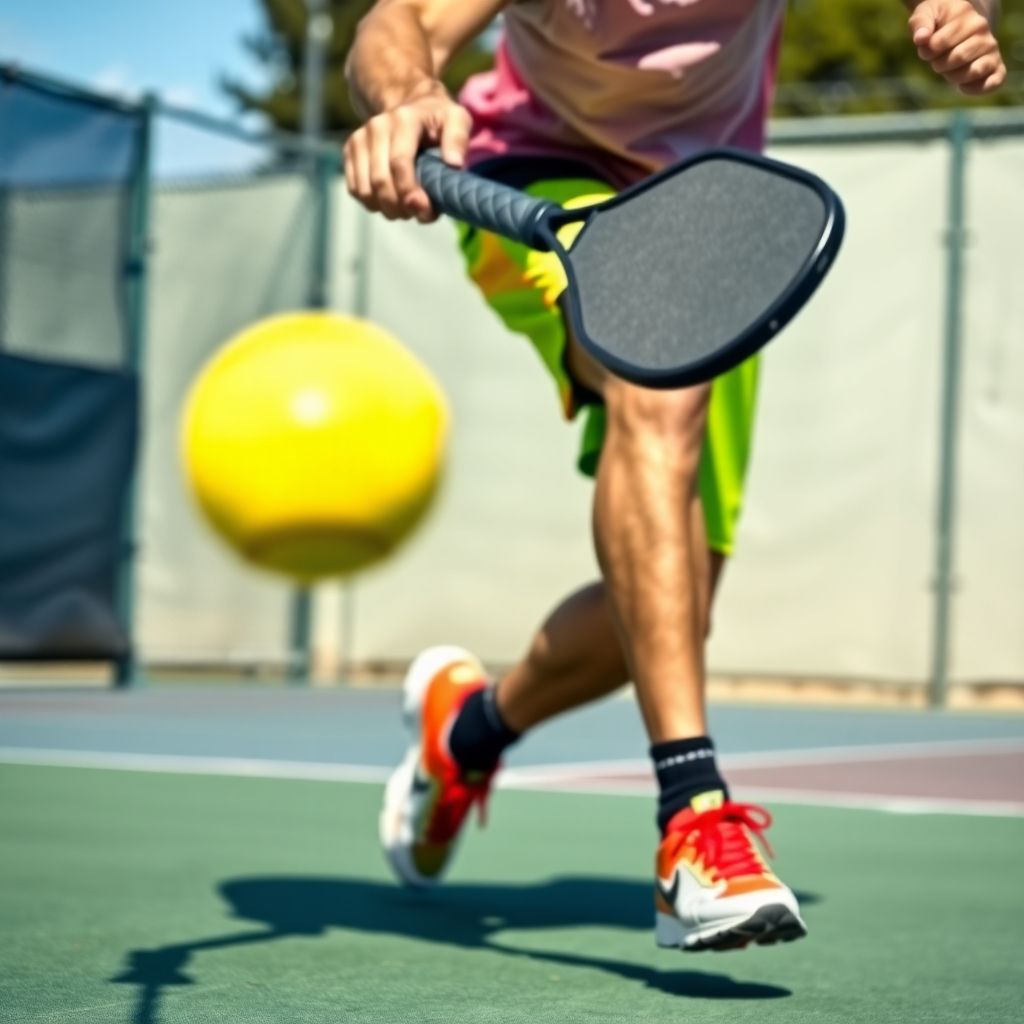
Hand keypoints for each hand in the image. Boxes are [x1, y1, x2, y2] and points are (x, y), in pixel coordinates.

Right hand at [344, 82, 470, 221]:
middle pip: (380, 181)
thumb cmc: (438, 120)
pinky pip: (355, 190)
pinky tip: (390, 201)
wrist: (409, 105)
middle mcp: (376, 127)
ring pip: (365, 190)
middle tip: (418, 213)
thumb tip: (454, 164)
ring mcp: (360, 139)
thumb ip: (458, 139)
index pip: (399, 163)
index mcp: (403, 120)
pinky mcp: (350, 151)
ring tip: (405, 207)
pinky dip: (372, 204)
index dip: (410, 192)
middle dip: (400, 207)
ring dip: (386, 209)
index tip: (424, 210)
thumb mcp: (457, 120)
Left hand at [908, 1, 1006, 94]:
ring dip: (954, 77)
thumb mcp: (925, 14)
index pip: (939, 43)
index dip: (927, 51)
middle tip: (940, 58)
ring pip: (973, 72)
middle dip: (939, 64)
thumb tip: (921, 38)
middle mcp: (984, 31)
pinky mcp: (996, 66)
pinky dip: (975, 88)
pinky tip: (962, 84)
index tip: (928, 47)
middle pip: (956, 58)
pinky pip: (993, 82)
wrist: (957, 26)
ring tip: (951, 67)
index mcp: (967, 16)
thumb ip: (920, 23)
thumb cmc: (938, 21)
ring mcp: (991, 49)